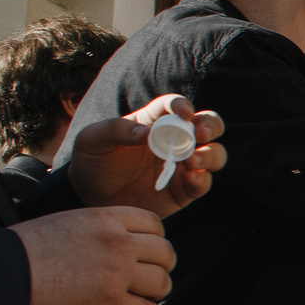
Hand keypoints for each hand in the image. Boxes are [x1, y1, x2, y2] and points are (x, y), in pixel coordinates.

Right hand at [12, 206, 174, 304]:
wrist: (1, 275)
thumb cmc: (27, 252)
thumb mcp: (68, 224)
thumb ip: (101, 231)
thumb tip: (126, 247)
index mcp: (105, 218)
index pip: (154, 225)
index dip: (155, 241)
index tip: (147, 253)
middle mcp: (117, 242)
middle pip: (165, 254)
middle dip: (161, 267)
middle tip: (150, 278)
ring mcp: (116, 272)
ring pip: (161, 283)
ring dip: (155, 293)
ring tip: (141, 297)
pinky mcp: (110, 303)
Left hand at [65, 95, 225, 216]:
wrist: (90, 199)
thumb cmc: (92, 163)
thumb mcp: (92, 140)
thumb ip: (115, 130)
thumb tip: (146, 133)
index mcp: (153, 122)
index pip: (174, 106)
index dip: (182, 105)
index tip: (184, 113)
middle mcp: (174, 140)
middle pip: (207, 125)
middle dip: (211, 126)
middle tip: (201, 134)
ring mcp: (182, 165)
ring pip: (214, 153)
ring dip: (210, 154)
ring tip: (192, 161)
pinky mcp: (184, 190)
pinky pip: (203, 182)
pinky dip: (202, 179)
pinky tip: (190, 177)